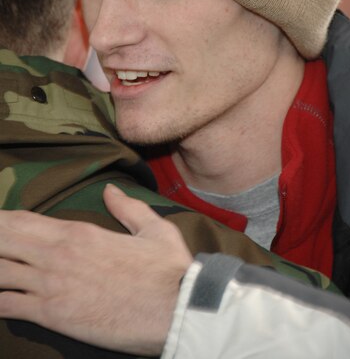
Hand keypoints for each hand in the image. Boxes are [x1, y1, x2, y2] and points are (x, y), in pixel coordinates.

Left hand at [0, 184, 192, 355]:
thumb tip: (109, 190)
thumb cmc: (167, 268)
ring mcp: (52, 284)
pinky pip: (7, 306)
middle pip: (4, 239)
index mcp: (78, 231)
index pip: (22, 220)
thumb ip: (127, 208)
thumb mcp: (153, 229)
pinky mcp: (53, 315)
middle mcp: (58, 253)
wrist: (176, 307)